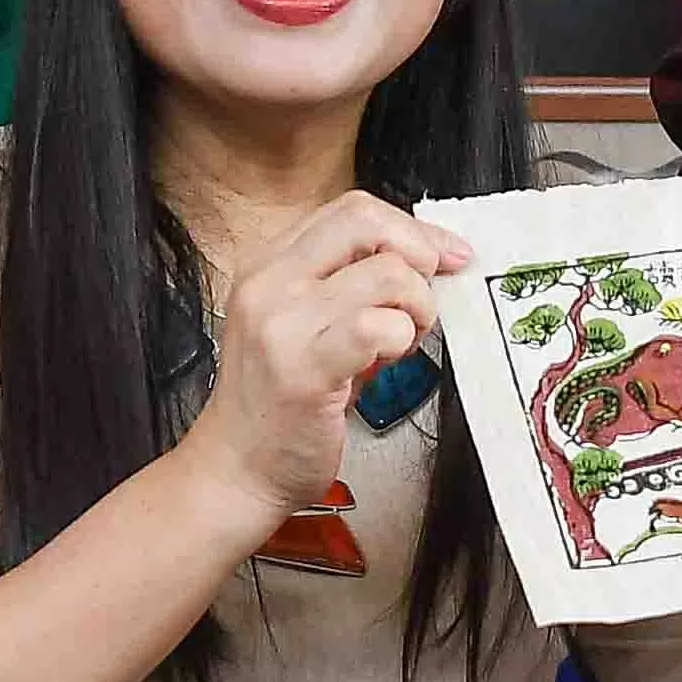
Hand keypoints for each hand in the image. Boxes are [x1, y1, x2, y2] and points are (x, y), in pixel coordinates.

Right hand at [180, 194, 468, 523]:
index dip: (411, 229)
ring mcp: (281, 322)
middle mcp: (269, 282)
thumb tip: (427, 259)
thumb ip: (352, 287)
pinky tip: (387, 362)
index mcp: (268, 264)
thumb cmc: (278, 405)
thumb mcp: (305, 326)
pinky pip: (379, 327)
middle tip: (425, 298)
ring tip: (402, 342)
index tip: (444, 255)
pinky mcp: (304, 367)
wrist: (237, 470)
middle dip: (420, 254)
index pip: (352, 211)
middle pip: (367, 221)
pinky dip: (402, 341)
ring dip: (417, 309)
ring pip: (388, 274)